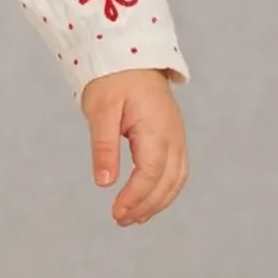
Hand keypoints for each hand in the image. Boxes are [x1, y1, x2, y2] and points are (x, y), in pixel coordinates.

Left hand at [80, 68, 187, 225]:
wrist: (130, 56)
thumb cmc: (113, 79)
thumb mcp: (101, 110)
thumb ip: (103, 147)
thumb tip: (104, 182)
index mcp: (157, 129)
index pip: (150, 173)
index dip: (135, 197)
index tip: (117, 213)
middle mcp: (173, 136)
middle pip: (167, 182)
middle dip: (146, 206)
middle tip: (120, 220)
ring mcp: (177, 137)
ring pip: (176, 179)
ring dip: (157, 202)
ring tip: (133, 218)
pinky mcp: (173, 137)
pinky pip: (175, 170)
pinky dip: (163, 189)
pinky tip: (146, 201)